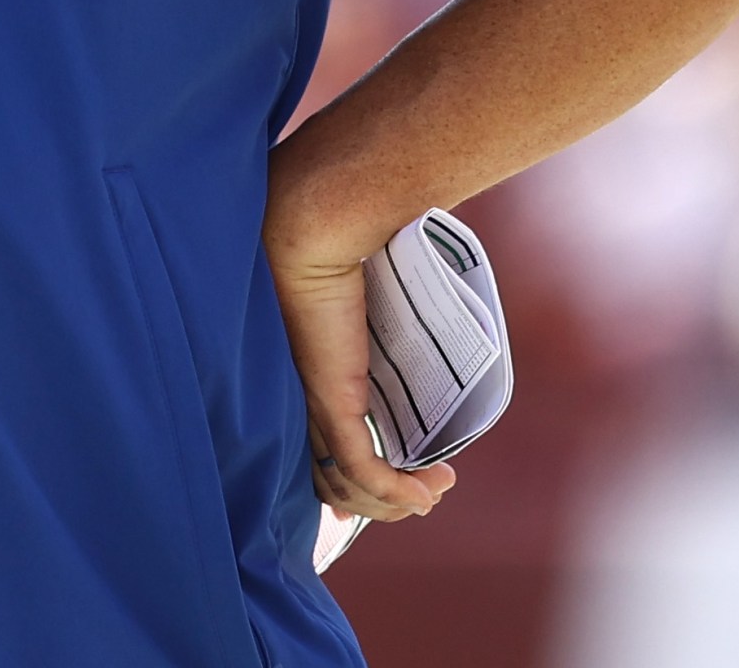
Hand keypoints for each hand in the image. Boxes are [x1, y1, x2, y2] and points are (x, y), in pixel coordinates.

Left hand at [266, 248, 453, 524]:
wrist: (317, 234)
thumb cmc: (338, 259)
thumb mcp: (367, 307)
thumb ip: (380, 329)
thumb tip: (414, 330)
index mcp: (305, 388)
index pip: (318, 460)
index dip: (356, 488)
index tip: (402, 488)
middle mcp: (302, 405)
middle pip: (333, 484)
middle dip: (384, 504)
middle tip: (429, 490)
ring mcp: (315, 407)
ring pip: (349, 486)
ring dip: (398, 501)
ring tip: (436, 487)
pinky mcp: (332, 402)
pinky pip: (363, 468)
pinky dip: (397, 491)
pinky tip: (426, 493)